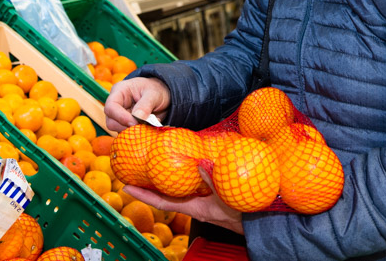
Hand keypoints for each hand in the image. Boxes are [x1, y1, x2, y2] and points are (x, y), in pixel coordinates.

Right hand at [104, 77, 170, 132]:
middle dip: (127, 127)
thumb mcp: (153, 94)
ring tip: (149, 124)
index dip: (120, 117)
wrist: (162, 95)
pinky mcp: (126, 126)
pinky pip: (127, 135)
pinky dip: (138, 134)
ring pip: (118, 130)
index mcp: (119, 91)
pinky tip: (148, 127)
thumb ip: (145, 105)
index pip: (111, 107)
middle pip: (111, 122)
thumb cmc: (156, 89)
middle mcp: (116, 105)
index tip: (135, 122)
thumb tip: (137, 119)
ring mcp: (120, 117)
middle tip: (144, 125)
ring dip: (134, 132)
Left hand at [123, 169, 243, 234]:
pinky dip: (184, 176)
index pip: (162, 202)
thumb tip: (197, 162)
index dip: (144, 195)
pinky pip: (192, 185)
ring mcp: (202, 201)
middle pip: (166, 195)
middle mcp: (194, 205)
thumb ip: (213, 179)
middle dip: (151, 184)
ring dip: (166, 179)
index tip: (127, 188)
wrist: (258, 222)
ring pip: (179, 190)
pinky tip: (184, 165)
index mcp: (194, 208)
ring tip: (154, 166)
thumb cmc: (244, 214)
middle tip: (136, 171)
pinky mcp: (211, 196)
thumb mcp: (227, 196)